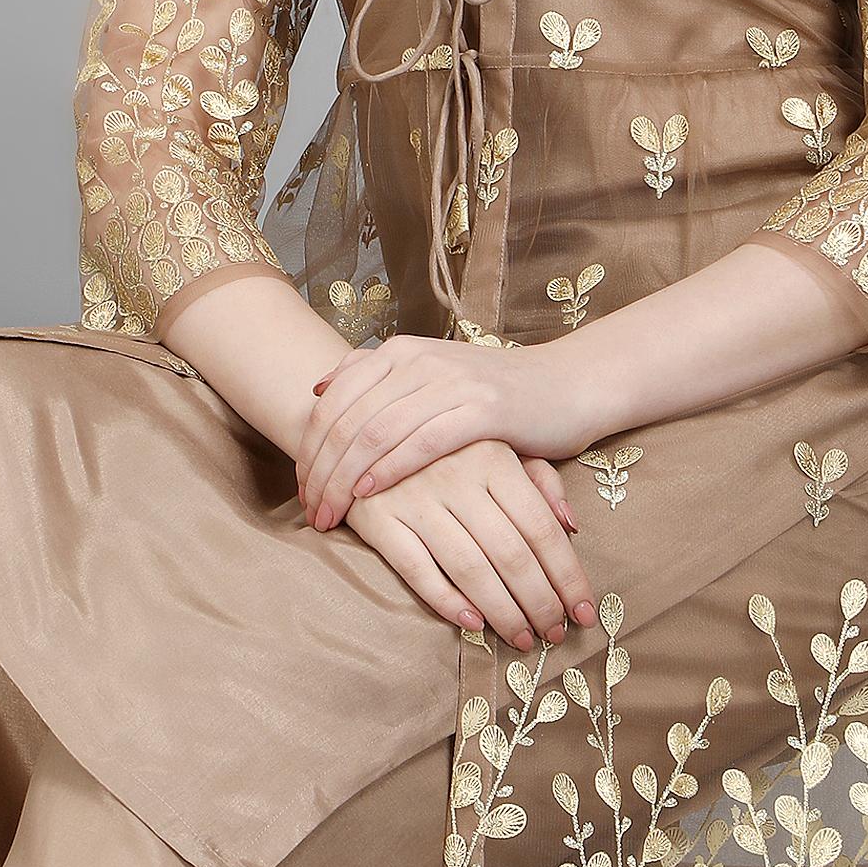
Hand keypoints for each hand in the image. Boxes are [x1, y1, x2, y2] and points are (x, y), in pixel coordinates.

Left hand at [298, 334, 594, 531]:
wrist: (566, 385)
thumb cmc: (493, 392)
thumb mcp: (430, 375)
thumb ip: (376, 377)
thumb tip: (320, 387)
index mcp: (399, 352)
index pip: (332, 401)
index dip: (308, 448)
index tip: (301, 489)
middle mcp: (419, 360)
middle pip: (347, 420)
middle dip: (320, 471)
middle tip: (311, 511)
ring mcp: (450, 382)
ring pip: (376, 432)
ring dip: (345, 479)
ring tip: (331, 514)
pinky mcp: (482, 410)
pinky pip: (422, 441)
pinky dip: (390, 468)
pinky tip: (370, 494)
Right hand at [334, 439, 599, 650]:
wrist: (359, 427)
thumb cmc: (442, 445)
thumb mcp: (495, 445)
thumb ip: (539, 480)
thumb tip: (572, 525)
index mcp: (493, 456)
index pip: (541, 527)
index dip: (567, 575)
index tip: (583, 611)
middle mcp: (456, 475)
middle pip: (511, 553)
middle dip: (539, 602)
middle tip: (554, 634)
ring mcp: (414, 497)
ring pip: (469, 567)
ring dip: (502, 611)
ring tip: (521, 637)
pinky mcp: (376, 517)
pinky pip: (416, 568)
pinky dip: (446, 600)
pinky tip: (472, 622)